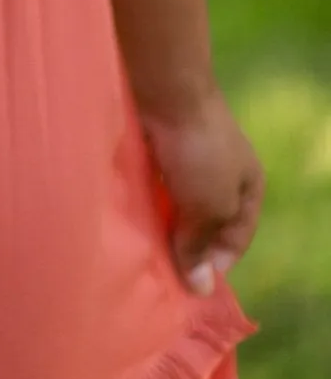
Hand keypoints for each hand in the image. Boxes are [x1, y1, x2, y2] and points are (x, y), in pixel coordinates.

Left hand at [140, 86, 263, 297]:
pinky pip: (154, 186)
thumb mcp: (211, 206)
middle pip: (204, 222)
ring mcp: (189, 159)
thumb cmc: (200, 151)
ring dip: (160, 224)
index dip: (214, 264)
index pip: (236, 240)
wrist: (166, 89)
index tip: (187, 286)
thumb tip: (200, 288)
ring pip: (175, 205)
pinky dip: (145, 202)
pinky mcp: (160, 148)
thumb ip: (202, 244)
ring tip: (140, 250)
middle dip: (183, 245)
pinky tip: (129, 217)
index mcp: (249, 188)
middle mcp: (222, 174)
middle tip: (158, 274)